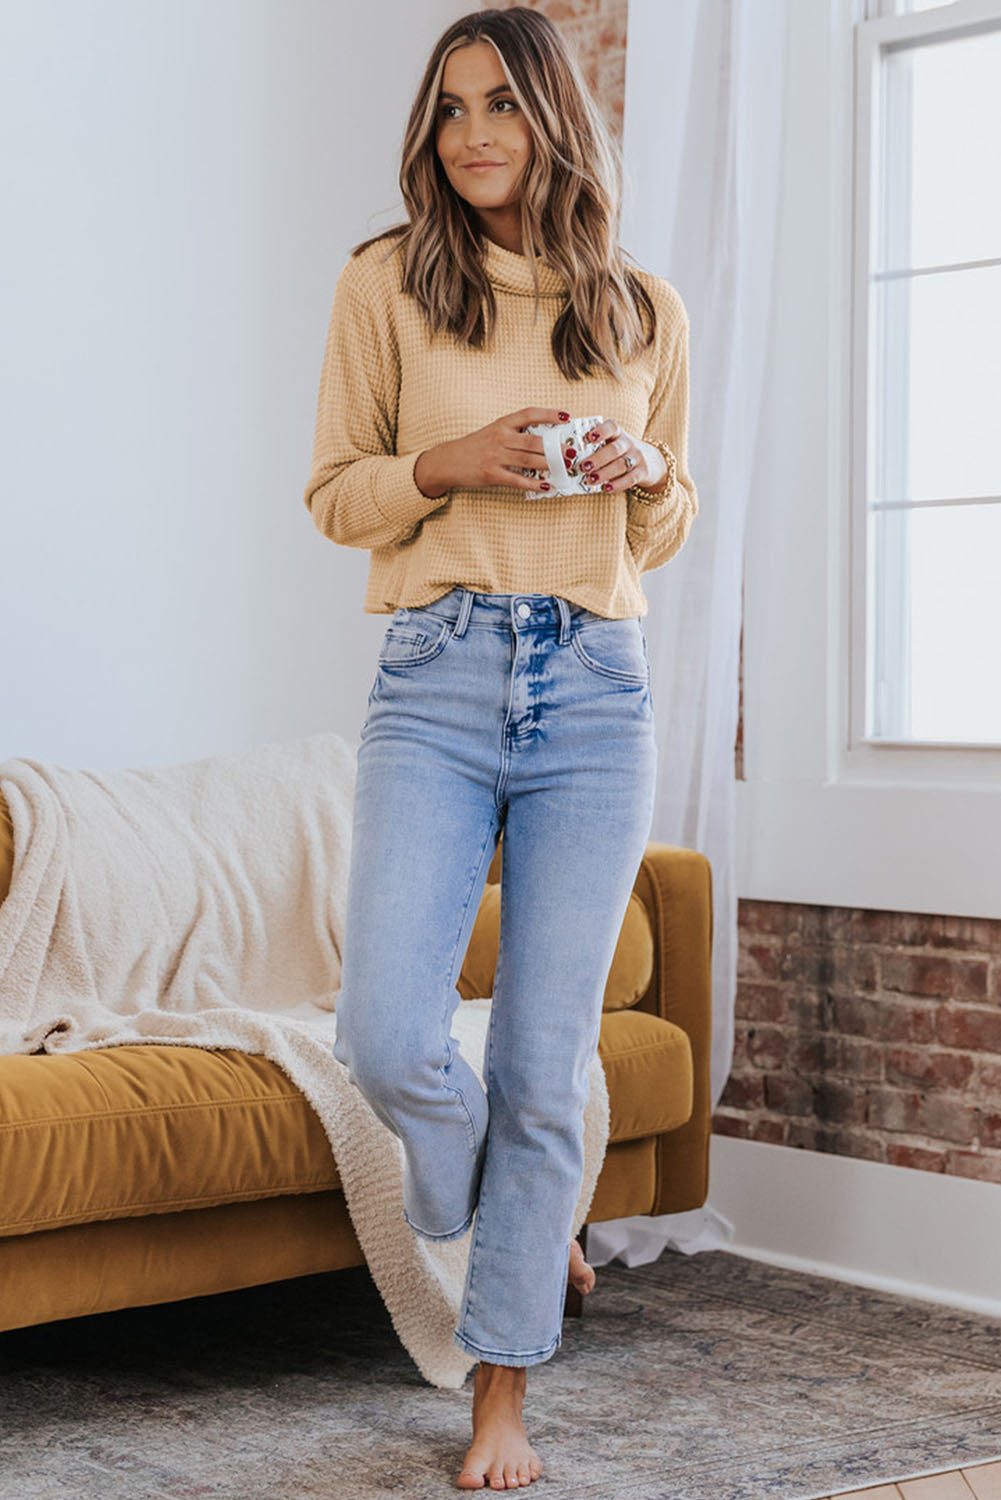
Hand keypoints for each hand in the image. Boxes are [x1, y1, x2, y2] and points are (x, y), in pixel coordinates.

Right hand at [417, 407, 573, 496]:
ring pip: (528, 460)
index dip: (549, 414)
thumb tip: (543, 441)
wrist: (448, 461)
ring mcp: (495, 456)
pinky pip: (517, 479)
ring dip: (549, 464)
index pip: (529, 414)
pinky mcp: (491, 474)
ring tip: (564, 467)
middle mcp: (499, 437)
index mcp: (502, 424)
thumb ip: (515, 434)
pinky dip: (534, 484)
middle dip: (555, 447)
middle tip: (571, 452)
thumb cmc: (475, 447)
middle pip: (533, 441)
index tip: (566, 416)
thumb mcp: (493, 432)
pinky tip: (546, 486)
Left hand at [565, 420, 664, 493]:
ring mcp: (637, 457)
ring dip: (604, 473)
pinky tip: (606, 488)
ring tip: (591, 480)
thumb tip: (568, 456)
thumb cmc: (620, 453)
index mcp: (618, 434)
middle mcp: (628, 443)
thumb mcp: (611, 444)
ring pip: (621, 465)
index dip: (601, 431)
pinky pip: (630, 478)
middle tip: (583, 467)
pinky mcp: (642, 472)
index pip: (611, 427)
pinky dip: (617, 484)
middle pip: (614, 449)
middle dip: (598, 458)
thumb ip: (595, 447)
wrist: (650, 461)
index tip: (590, 437)